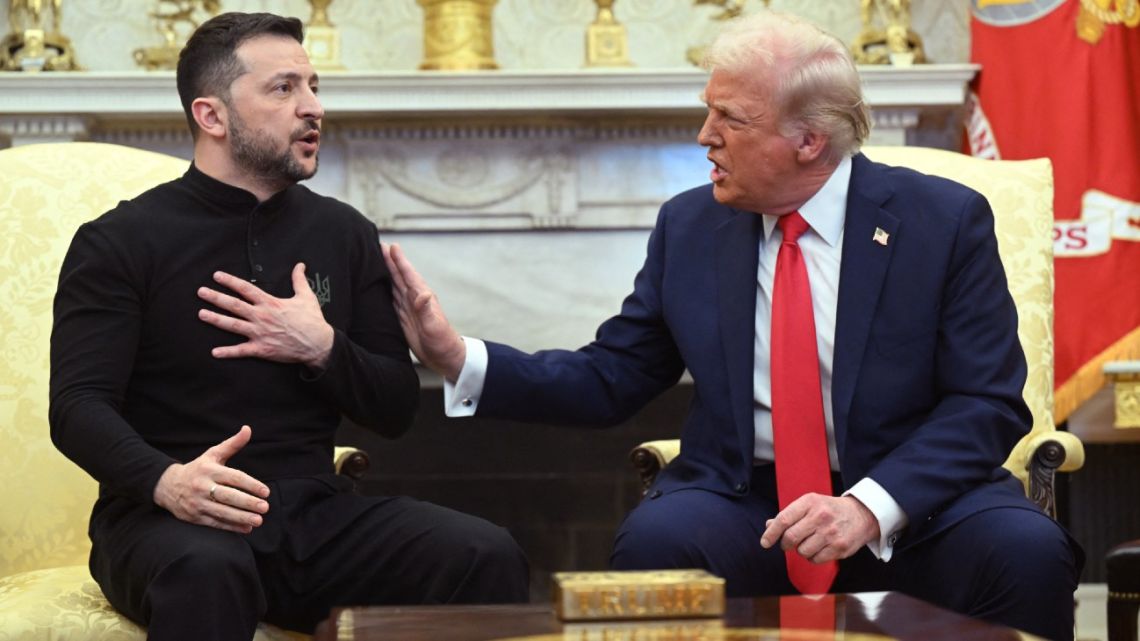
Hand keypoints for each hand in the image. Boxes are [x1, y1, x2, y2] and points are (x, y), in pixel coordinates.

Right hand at [152, 425, 270, 533]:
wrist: (167, 485)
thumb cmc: (198, 468)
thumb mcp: (212, 454)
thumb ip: (232, 444)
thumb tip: (248, 429)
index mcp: (209, 470)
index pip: (233, 478)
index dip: (251, 484)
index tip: (266, 491)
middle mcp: (202, 486)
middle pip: (228, 496)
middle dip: (248, 503)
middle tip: (265, 507)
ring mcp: (197, 503)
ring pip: (222, 512)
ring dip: (241, 517)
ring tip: (259, 520)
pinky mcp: (194, 517)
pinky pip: (215, 523)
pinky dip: (231, 527)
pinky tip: (247, 528)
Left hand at [197, 263, 334, 369]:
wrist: (318, 344)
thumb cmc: (312, 320)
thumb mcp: (307, 296)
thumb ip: (299, 280)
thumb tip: (300, 265)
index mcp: (270, 303)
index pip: (246, 289)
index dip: (230, 281)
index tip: (217, 276)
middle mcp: (262, 316)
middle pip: (234, 305)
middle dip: (216, 297)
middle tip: (201, 292)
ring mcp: (260, 333)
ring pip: (232, 325)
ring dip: (215, 319)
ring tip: (201, 314)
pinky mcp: (262, 349)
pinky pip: (241, 351)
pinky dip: (228, 352)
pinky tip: (214, 352)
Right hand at [381, 242, 465, 381]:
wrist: (444, 357)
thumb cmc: (442, 342)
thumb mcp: (434, 327)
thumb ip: (427, 310)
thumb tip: (423, 294)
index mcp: (421, 298)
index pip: (408, 275)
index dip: (399, 261)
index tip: (392, 246)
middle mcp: (414, 300)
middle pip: (398, 276)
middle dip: (389, 261)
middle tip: (378, 245)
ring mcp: (408, 308)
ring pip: (394, 285)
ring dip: (385, 273)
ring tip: (375, 260)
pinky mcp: (403, 318)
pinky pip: (391, 300)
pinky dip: (384, 290)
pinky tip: (377, 286)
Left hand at [760, 494, 879, 563]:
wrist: (861, 514)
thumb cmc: (829, 510)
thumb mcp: (809, 505)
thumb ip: (789, 515)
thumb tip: (768, 526)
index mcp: (809, 502)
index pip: (784, 519)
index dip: (771, 533)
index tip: (764, 543)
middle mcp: (820, 516)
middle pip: (791, 537)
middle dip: (785, 544)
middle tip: (787, 544)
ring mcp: (831, 532)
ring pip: (802, 551)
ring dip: (801, 551)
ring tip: (809, 543)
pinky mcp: (839, 547)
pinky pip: (815, 560)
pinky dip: (812, 557)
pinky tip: (819, 548)